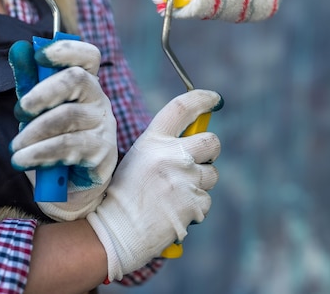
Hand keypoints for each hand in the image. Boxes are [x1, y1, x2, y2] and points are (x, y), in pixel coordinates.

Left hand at [8, 39, 117, 220]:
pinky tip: (23, 160)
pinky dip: (40, 153)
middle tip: (20, 110)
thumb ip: (29, 81)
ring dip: (34, 132)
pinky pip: (68, 147)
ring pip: (68, 116)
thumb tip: (19, 49)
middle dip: (43, 92)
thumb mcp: (37, 110)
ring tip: (15, 148)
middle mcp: (99, 101)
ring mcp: (104, 127)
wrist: (67, 188)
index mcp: (85, 85)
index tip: (39, 55)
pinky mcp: (102, 153)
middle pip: (78, 80)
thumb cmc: (52, 140)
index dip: (66, 50)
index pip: (87, 57)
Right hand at [87, 89, 222, 281]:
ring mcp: (184, 179)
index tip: (214, 99)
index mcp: (153, 140)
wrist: (115, 231)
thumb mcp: (136, 159)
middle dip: (210, 150)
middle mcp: (171, 155)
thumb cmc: (123, 195)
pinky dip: (195, 207)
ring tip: (174, 195)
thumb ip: (162, 148)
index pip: (182, 108)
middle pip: (211, 141)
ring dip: (200, 183)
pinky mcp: (194, 202)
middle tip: (199, 160)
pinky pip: (206, 200)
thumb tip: (192, 141)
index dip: (202, 99)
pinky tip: (174, 212)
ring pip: (212, 174)